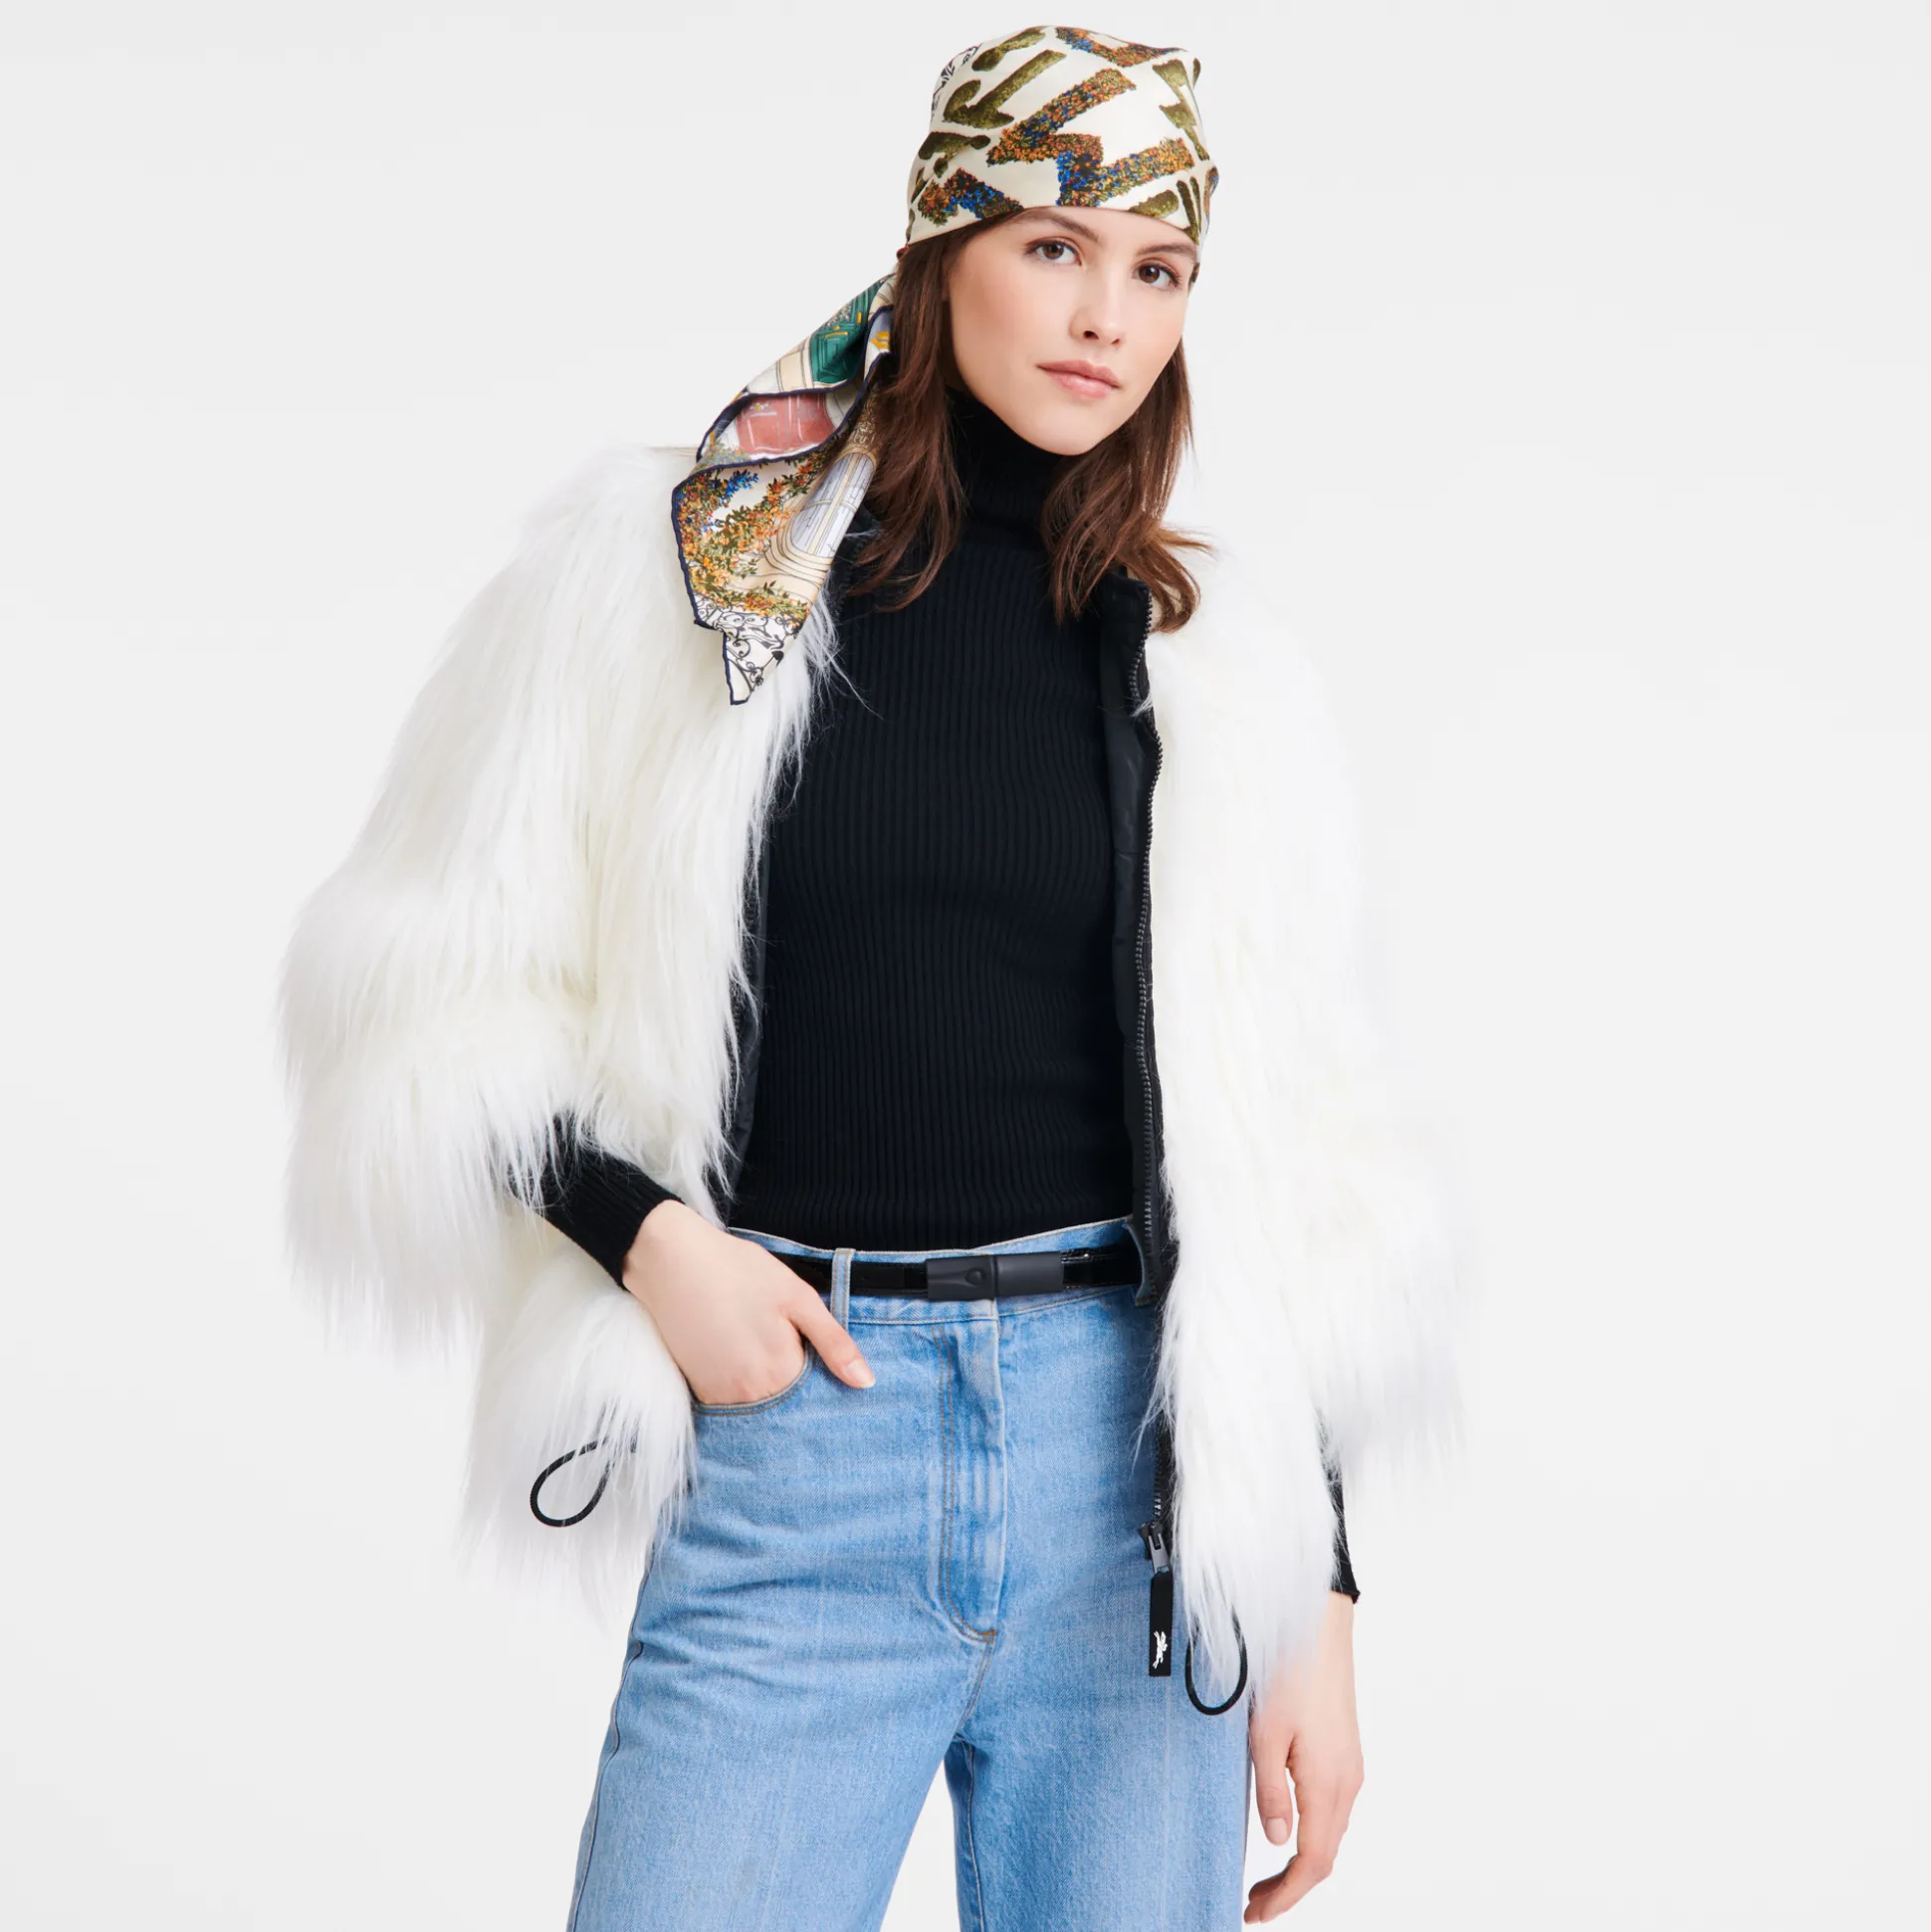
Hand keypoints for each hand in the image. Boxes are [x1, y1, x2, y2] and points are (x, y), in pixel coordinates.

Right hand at [620, 1199, 876, 1403]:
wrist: (669, 1260)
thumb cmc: (737, 1271)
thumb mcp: (797, 1297)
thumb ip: (834, 1343)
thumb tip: (866, 1384)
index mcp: (781, 1373)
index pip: (818, 1397)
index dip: (825, 1376)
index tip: (814, 1350)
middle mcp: (749, 1397)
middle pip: (789, 1407)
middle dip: (797, 1386)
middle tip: (782, 1340)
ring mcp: (720, 1398)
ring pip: (761, 1407)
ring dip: (769, 1387)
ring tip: (758, 1342)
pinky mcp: (698, 1391)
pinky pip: (733, 1402)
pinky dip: (743, 1386)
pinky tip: (739, 1349)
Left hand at [1244, 1590, 1362, 1921]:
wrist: (1317, 1623)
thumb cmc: (1288, 1671)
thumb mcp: (1265, 1734)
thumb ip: (1271, 1793)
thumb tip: (1278, 1842)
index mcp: (1329, 1784)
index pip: (1312, 1863)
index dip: (1285, 1896)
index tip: (1254, 1914)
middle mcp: (1347, 1781)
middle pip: (1325, 1855)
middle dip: (1291, 1887)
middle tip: (1252, 1904)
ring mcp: (1350, 1766)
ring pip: (1330, 1833)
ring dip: (1301, 1862)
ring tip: (1264, 1878)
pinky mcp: (1344, 1750)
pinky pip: (1332, 1808)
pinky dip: (1311, 1834)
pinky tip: (1287, 1830)